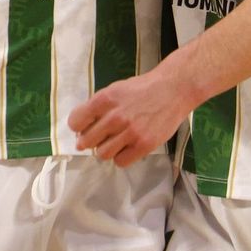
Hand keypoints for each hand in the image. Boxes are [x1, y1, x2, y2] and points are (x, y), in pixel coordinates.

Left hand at [67, 67, 194, 166]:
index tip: (83, 128)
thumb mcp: (116, 89)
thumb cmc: (143, 89)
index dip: (78, 127)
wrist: (173, 89)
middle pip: (87, 141)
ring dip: (105, 149)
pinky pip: (120, 161)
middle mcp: (115, 117)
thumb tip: (81, 129)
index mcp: (105, 99)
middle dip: (89, 141)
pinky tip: (127, 147)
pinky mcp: (144, 145)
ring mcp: (130, 132)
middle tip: (99, 137)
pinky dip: (121, 156)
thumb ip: (98, 107)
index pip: (76, 122)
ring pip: (102, 154)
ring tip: (115, 141)